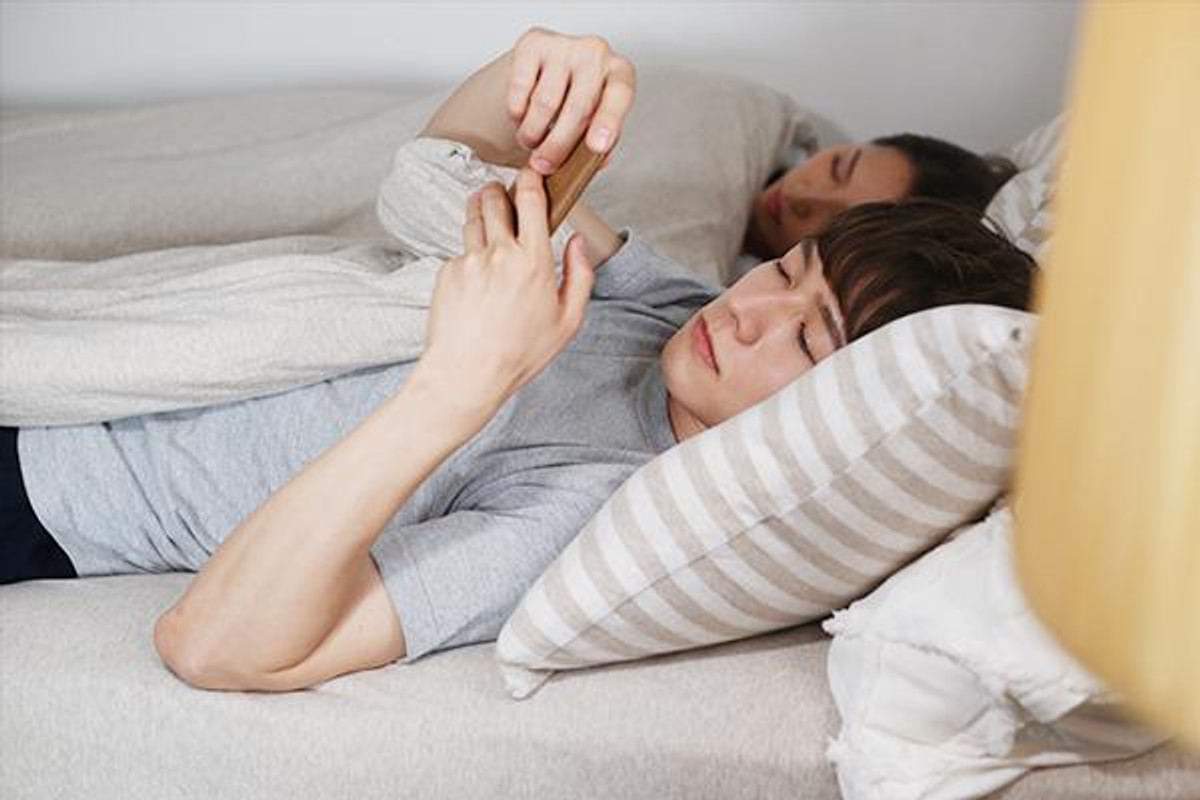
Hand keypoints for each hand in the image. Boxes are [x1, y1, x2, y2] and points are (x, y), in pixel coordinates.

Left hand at [414, 169, 594, 414]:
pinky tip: (476, 280)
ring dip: (480, 212)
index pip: (531, 200)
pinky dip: (468, 255)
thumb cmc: (520, 353)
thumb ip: (580, 275)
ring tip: (488, 223)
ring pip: (472, 217)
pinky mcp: (446, 272)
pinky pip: (460, 252)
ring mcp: (469, 260)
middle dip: (499, 192)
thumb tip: (577, 241)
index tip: (532, 174)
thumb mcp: (568, 321)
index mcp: (534, 261)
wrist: (466, 374)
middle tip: (504, 198)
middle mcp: (499, 253)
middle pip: (494, 198)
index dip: (531, 179)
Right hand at [506, 27, 635, 174]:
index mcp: (619, 73)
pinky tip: (522, 117)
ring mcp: (564, 45)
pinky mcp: (533, 43)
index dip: (608, 122)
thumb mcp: (596, 122)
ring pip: (544, 103)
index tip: (597, 147)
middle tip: (544, 165)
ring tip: (532, 142)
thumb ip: (601, 141)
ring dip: (533, 133)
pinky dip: (517, 113)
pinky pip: (520, 89)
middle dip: (557, 145)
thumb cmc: (578, 100)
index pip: (619, 95)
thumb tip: (597, 160)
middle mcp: (595, 53)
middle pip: (577, 108)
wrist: (547, 72)